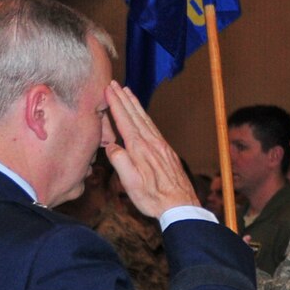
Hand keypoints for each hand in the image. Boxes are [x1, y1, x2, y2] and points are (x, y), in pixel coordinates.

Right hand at [102, 81, 199, 218]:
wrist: (180, 205)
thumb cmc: (153, 198)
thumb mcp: (131, 183)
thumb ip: (120, 161)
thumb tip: (111, 146)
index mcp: (140, 148)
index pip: (125, 120)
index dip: (116, 104)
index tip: (108, 89)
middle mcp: (152, 143)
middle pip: (135, 115)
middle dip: (124, 98)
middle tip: (115, 84)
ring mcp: (161, 146)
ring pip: (146, 119)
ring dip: (135, 104)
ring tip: (128, 92)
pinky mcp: (167, 151)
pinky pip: (153, 127)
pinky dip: (145, 116)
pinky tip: (143, 115)